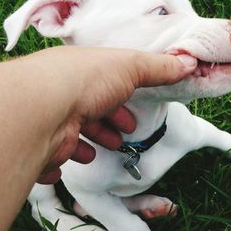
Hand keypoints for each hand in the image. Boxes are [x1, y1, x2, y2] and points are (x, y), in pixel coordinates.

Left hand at [32, 46, 196, 183]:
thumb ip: (158, 67)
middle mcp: (63, 96)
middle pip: (87, 113)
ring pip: (69, 136)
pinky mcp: (41, 148)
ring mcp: (50, 122)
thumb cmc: (86, 82)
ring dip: (85, 145)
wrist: (41, 108)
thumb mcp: (130, 66)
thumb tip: (189, 62)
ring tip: (100, 153)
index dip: (120, 102)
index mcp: (82, 75)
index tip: (133, 118)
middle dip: (105, 126)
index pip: (103, 88)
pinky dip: (58, 164)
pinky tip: (67, 167)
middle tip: (121, 137)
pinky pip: (48, 158)